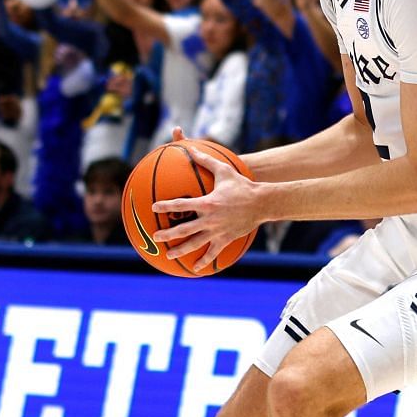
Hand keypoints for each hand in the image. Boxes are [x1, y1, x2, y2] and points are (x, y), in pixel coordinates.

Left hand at [151, 136, 265, 272]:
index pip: (182, 205)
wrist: (262, 203)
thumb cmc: (242, 185)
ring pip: (195, 244)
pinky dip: (204, 260)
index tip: (154, 208)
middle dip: (168, 234)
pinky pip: (212, 252)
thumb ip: (205, 160)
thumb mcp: (223, 170)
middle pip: (184, 229)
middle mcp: (210, 219)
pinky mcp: (225, 239)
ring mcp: (217, 231)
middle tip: (156, 237)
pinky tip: (195, 268)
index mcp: (207, 203)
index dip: (166, 206)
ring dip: (181, 250)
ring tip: (169, 256)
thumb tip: (190, 147)